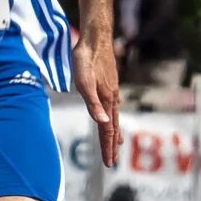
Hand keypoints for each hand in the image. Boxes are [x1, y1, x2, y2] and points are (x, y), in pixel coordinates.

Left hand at [75, 28, 121, 168]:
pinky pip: (113, 107)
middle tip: (112, 160)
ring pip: (114, 116)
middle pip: (113, 126)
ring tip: (116, 144)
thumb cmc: (86, 58)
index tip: (109, 163)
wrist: (95, 38)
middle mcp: (111, 98)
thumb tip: (103, 122)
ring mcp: (111, 90)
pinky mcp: (109, 84)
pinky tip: (112, 116)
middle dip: (112, 144)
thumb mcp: (84, 82)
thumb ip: (92, 103)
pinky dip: (113, 118)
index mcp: (105, 100)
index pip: (107, 129)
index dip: (107, 146)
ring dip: (114, 132)